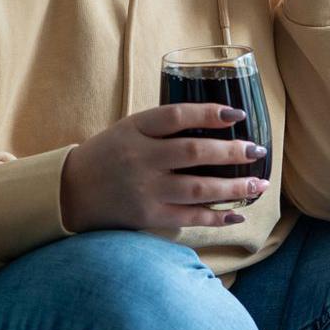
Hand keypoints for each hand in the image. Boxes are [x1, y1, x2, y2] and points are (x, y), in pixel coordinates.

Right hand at [58, 103, 269, 231]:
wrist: (70, 192)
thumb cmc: (107, 155)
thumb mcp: (128, 129)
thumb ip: (163, 126)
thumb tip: (217, 123)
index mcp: (135, 128)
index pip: (176, 116)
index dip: (209, 113)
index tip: (237, 115)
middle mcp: (140, 158)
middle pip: (194, 153)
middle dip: (231, 152)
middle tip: (257, 150)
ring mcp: (145, 189)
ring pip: (198, 188)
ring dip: (234, 187)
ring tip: (259, 185)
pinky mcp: (148, 216)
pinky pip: (190, 217)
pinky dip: (216, 216)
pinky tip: (238, 213)